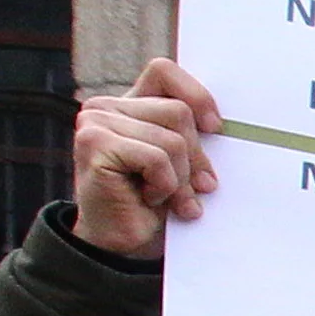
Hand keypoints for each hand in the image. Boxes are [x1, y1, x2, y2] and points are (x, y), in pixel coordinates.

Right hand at [73, 58, 219, 254]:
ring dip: (180, 177)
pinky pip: (156, 158)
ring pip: (171, 139)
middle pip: (178, 112)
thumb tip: (221, 123)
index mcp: (129, 104)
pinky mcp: (94, 143)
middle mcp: (106, 107)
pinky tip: (149, 199)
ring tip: (168, 198)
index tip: (215, 128)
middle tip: (193, 188)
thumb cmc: (155, 203)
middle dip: (195, 157)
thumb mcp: (181, 163)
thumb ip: (189, 135)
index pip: (165, 71)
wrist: (123, 244)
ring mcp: (95, 122)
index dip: (196, 95)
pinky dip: (165, 185)